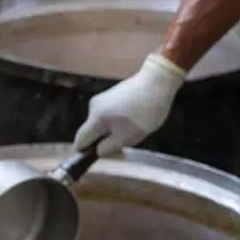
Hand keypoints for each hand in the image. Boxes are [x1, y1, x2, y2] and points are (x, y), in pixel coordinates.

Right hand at [72, 53, 186, 154]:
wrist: (158, 81)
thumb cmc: (144, 112)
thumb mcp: (128, 137)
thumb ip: (109, 147)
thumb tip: (98, 151)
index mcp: (95, 119)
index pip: (80, 141)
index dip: (83, 153)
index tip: (95, 159)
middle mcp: (93, 108)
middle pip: (91, 132)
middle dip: (103, 142)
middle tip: (122, 148)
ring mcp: (102, 99)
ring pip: (101, 123)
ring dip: (112, 131)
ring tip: (133, 131)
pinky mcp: (112, 93)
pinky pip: (109, 114)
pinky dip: (117, 121)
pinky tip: (134, 119)